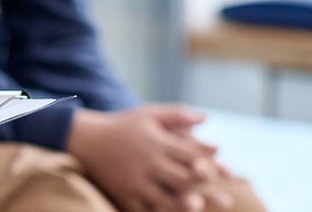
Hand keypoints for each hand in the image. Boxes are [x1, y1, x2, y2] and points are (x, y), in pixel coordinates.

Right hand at [67, 105, 218, 211]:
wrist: (85, 138)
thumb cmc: (122, 125)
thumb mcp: (148, 114)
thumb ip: (177, 115)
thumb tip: (207, 119)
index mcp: (157, 142)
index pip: (190, 155)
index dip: (212, 165)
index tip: (230, 175)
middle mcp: (148, 162)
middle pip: (182, 179)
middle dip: (207, 191)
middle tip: (228, 201)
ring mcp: (135, 180)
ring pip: (166, 200)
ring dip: (187, 208)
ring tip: (200, 210)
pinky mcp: (123, 194)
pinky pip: (143, 211)